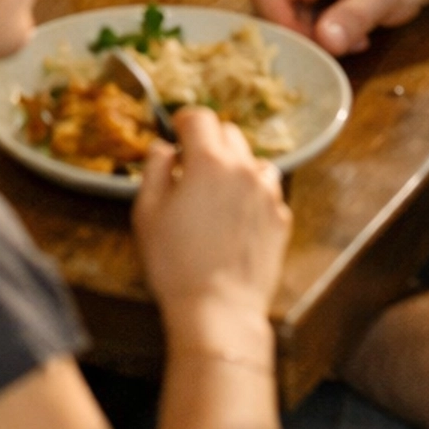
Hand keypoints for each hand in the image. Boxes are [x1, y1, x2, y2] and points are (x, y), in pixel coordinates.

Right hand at [133, 107, 290, 327]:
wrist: (219, 310)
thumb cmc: (175, 263)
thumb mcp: (147, 213)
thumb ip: (154, 169)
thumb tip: (165, 148)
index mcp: (208, 161)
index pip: (199, 117)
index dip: (184, 122)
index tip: (176, 134)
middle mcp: (243, 168)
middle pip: (228, 133)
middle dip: (209, 142)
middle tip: (192, 169)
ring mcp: (267, 192)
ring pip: (252, 160)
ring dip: (234, 167)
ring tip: (218, 195)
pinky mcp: (281, 217)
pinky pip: (267, 190)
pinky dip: (252, 194)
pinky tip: (237, 219)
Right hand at [251, 0, 428, 54]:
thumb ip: (357, 15)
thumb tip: (324, 41)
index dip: (282, 26)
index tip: (314, 51)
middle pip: (267, 5)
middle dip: (301, 33)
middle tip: (341, 44)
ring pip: (278, 16)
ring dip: (310, 36)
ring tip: (351, 37)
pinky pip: (291, 20)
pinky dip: (315, 35)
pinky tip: (345, 34)